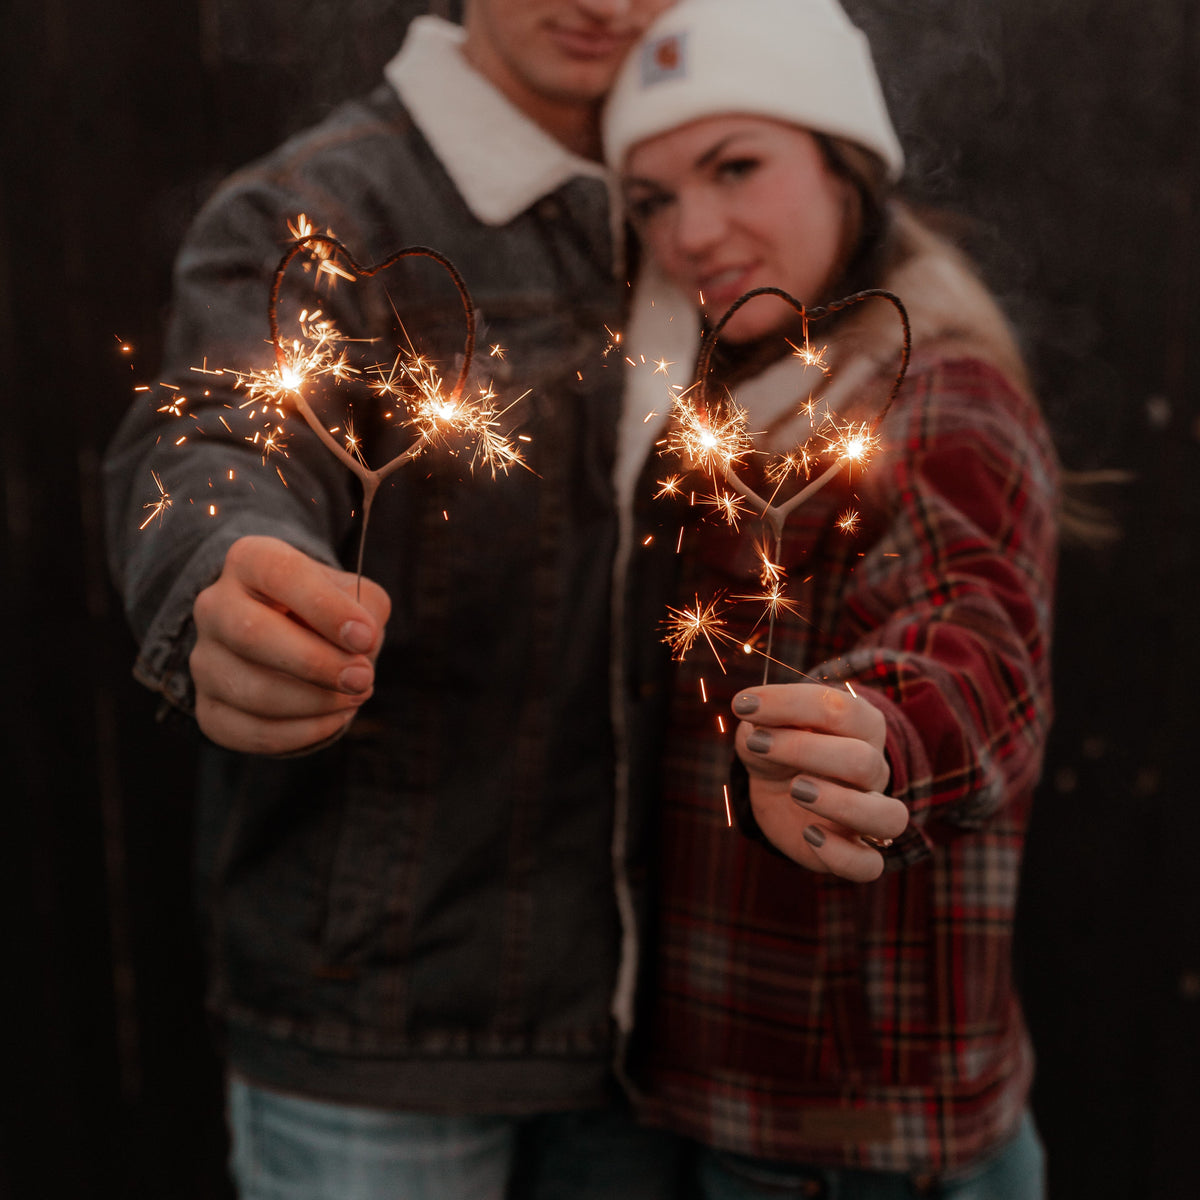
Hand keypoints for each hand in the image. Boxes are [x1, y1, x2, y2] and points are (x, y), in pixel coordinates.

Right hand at [190, 535, 390, 754]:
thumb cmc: (328, 610)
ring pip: (251, 690)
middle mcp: (215, 605)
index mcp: (251, 561)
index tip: (364, 637)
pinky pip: (249, 730)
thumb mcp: (355, 594)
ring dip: (315, 702)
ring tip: (356, 697)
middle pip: (251, 634)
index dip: (325, 608)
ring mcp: (205, 660)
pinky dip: (301, 732)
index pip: (280, 575)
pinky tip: (334, 719)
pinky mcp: (209, 708)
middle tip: (363, 678)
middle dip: (316, 663)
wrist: (292, 638)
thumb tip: (360, 647)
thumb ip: (365, 609)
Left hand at [732, 683, 907, 880]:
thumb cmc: (776, 748)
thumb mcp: (764, 726)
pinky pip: (870, 866)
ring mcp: (869, 814)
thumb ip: (763, 719)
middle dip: (804, 750)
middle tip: (757, 744)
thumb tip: (754, 710)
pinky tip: (809, 835)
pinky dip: (842, 855)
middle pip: (862, 760)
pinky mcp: (854, 852)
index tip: (744, 706)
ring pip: (888, 816)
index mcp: (861, 727)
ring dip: (841, 804)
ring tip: (796, 790)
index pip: (843, 709)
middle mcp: (874, 770)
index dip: (791, 703)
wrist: (774, 789)